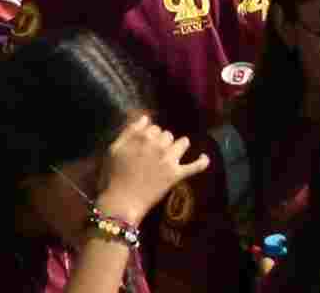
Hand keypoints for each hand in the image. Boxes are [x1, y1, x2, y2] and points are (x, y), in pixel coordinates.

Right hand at [94, 116, 211, 225]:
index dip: (150, 136)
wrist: (122, 201)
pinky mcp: (177, 174)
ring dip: (178, 147)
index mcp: (143, 138)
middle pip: (168, 134)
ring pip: (183, 142)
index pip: (154, 127)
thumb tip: (145, 117)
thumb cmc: (115, 176)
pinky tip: (204, 158)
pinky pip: (196, 166)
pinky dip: (202, 162)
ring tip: (172, 155)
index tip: (145, 145)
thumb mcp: (115, 149)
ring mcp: (170, 159)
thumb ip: (129, 131)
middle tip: (154, 154)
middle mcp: (159, 145)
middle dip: (162, 141)